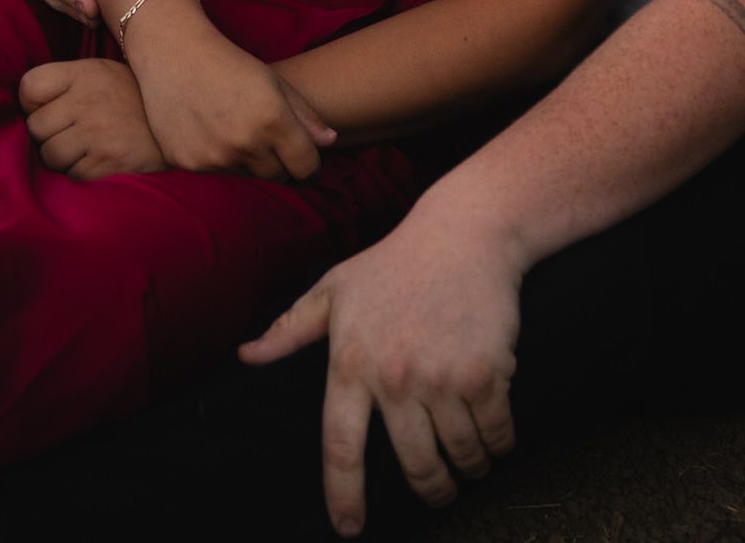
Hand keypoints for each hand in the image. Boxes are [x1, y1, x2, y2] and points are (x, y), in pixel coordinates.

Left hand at [19, 58, 167, 178]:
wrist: (182, 118)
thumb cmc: (135, 96)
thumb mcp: (102, 72)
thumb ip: (67, 82)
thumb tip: (28, 104)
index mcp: (82, 74)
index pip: (29, 87)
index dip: (32, 102)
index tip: (47, 108)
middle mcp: (85, 101)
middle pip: (35, 127)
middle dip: (47, 134)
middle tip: (69, 131)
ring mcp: (95, 134)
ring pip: (49, 155)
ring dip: (62, 157)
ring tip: (83, 147)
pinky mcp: (106, 162)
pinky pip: (72, 175)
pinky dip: (80, 172)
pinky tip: (98, 159)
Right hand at [128, 16, 336, 181]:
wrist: (173, 52)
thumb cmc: (230, 63)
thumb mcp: (274, 81)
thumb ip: (305, 114)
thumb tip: (330, 142)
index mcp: (273, 120)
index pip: (306, 167)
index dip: (310, 165)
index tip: (305, 159)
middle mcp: (245, 143)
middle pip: (278, 176)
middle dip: (279, 163)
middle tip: (267, 139)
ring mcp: (214, 156)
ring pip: (247, 178)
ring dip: (248, 163)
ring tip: (237, 131)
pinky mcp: (187, 163)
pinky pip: (216, 175)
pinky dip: (219, 162)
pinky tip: (211, 134)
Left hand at [241, 200, 522, 535]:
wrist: (465, 233)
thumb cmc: (396, 261)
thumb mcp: (335, 288)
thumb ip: (290, 329)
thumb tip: (246, 355)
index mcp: (351, 361)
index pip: (340, 445)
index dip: (343, 494)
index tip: (349, 527)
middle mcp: (394, 376)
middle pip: (414, 465)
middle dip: (430, 489)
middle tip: (437, 489)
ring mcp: (441, 376)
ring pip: (459, 456)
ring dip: (468, 469)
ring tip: (470, 462)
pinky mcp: (486, 373)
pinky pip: (495, 434)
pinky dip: (498, 445)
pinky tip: (494, 437)